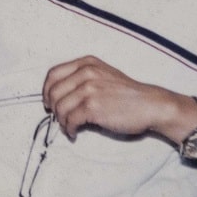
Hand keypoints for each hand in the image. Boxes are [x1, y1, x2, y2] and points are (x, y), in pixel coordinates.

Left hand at [43, 55, 183, 141]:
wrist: (150, 105)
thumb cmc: (127, 94)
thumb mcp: (103, 75)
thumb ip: (82, 78)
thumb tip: (58, 95)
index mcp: (86, 63)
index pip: (53, 74)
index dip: (46, 90)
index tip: (48, 102)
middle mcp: (85, 73)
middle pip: (53, 92)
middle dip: (53, 108)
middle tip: (59, 118)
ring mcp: (89, 89)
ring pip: (60, 107)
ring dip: (61, 121)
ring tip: (69, 127)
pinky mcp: (92, 107)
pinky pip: (70, 120)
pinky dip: (69, 129)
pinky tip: (75, 133)